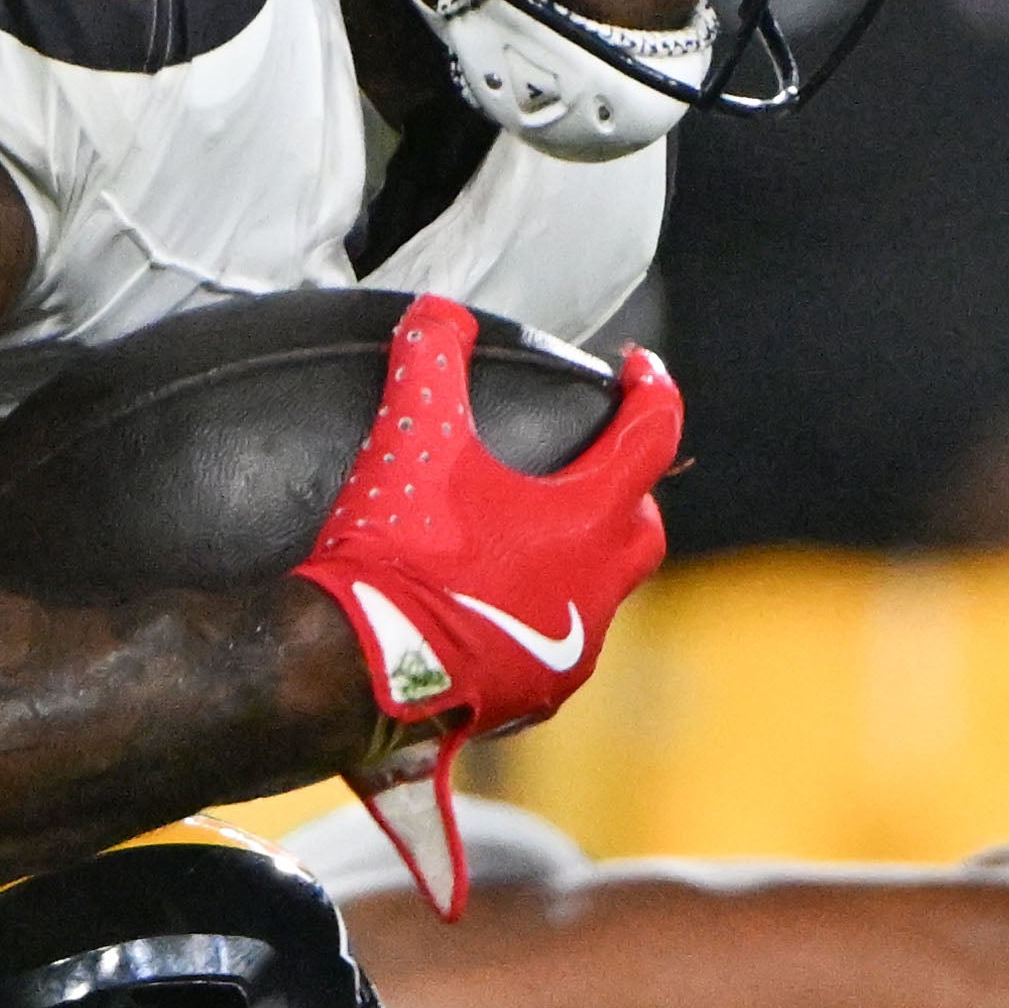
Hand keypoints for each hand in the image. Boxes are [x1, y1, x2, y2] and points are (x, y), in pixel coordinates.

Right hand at [299, 301, 676, 757]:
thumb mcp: (412, 438)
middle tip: (596, 464)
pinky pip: (559, 646)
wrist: (356, 668)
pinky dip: (542, 614)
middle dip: (629, 489)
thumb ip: (430, 360)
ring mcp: (570, 651)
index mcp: (588, 520)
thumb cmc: (401, 553)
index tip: (640, 368)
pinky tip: (502, 604)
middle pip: (643, 526)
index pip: (651, 437)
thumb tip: (438, 311)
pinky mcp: (534, 696)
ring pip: (603, 592)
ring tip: (539, 536)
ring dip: (584, 558)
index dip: (652, 391)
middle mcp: (596, 589)